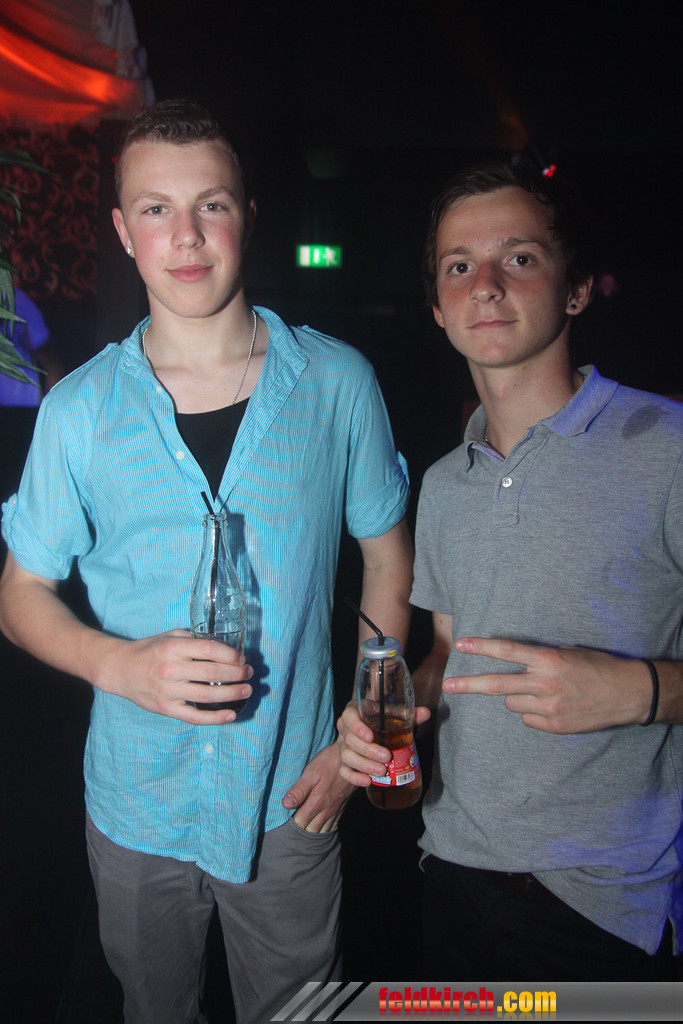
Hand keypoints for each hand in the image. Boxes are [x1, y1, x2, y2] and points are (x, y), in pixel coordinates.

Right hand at [97, 629, 252, 724]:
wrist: (120, 669)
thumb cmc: (149, 650)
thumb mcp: (170, 636)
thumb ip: (194, 640)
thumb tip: (224, 648)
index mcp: (172, 648)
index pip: (209, 649)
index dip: (230, 654)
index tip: (241, 658)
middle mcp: (170, 669)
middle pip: (212, 673)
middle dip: (237, 674)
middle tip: (249, 673)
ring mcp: (168, 691)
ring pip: (207, 696)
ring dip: (232, 694)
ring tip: (247, 690)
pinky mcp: (166, 709)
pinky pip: (194, 717)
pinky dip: (215, 718)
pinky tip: (231, 715)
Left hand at [281, 742, 353, 831]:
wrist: (351, 757)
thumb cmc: (328, 762)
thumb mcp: (311, 772)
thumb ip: (299, 790)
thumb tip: (285, 805)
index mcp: (316, 802)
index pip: (299, 822)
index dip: (291, 823)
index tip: (284, 819)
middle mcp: (326, 810)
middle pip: (310, 830)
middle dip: (300, 830)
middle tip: (291, 823)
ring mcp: (335, 810)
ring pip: (322, 830)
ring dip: (311, 832)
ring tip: (302, 827)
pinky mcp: (341, 808)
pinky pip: (332, 826)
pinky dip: (324, 830)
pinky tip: (318, 827)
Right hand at [337, 700, 430, 786]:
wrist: (362, 738)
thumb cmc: (378, 722)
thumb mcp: (390, 715)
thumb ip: (406, 714)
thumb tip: (426, 712)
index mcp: (354, 713)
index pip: (349, 716)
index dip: (357, 726)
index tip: (371, 736)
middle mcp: (345, 730)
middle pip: (350, 740)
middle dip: (369, 750)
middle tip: (386, 757)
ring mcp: (343, 747)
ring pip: (347, 756)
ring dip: (364, 764)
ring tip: (382, 771)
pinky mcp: (343, 764)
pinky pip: (344, 772)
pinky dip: (355, 777)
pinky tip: (367, 781)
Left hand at [443, 636, 652, 732]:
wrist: (628, 694)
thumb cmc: (598, 667)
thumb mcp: (568, 653)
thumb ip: (541, 660)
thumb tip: (516, 665)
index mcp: (548, 660)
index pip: (507, 651)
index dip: (482, 647)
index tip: (460, 644)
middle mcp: (545, 683)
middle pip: (498, 685)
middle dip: (469, 685)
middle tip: (447, 686)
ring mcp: (549, 708)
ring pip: (512, 704)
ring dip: (518, 697)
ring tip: (541, 692)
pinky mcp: (554, 726)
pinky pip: (529, 719)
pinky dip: (533, 713)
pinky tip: (553, 707)